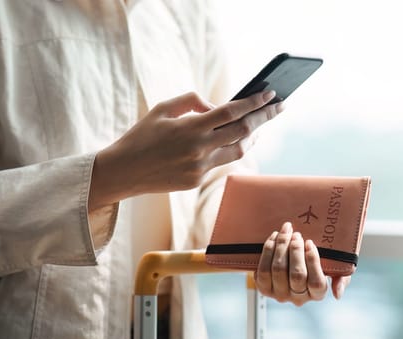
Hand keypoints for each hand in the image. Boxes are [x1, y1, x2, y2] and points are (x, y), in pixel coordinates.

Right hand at [88, 90, 283, 208]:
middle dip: (264, 117)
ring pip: (238, 151)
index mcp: (190, 128)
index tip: (271, 94)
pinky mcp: (196, 181)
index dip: (254, 102)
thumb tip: (217, 106)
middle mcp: (199, 149)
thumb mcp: (162, 109)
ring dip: (253, 136)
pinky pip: (221, 162)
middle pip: (243, 132)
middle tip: (279, 106)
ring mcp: (199, 168)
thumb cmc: (141, 135)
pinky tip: (239, 140)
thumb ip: (192, 101)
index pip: (232, 112)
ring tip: (262, 124)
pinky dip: (232, 149)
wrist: (123, 171)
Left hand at [255, 222, 351, 305]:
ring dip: (280, 248)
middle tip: (297, 234)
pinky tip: (274, 238)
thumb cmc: (321, 262)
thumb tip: (338, 294)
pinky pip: (263, 270)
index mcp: (317, 294)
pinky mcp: (264, 288)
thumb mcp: (336, 270)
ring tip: (286, 231)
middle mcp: (298, 298)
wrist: (296, 257)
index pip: (316, 282)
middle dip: (295, 251)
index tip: (310, 242)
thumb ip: (341, 279)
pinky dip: (268, 251)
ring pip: (278, 270)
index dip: (312, 261)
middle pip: (296, 275)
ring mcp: (280, 294)